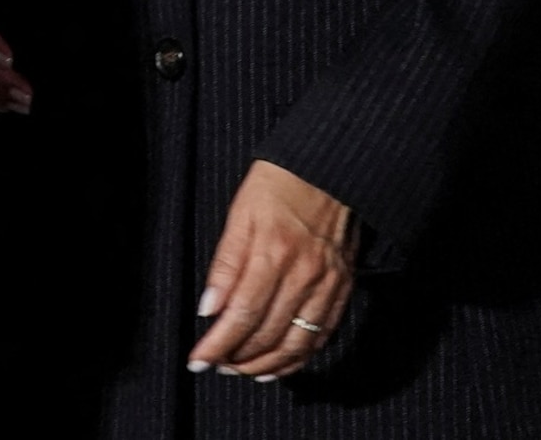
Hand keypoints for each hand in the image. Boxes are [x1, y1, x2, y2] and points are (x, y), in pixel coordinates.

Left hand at [189, 161, 354, 380]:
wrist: (328, 170)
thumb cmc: (278, 187)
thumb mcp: (239, 215)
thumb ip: (224, 265)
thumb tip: (208, 309)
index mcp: (272, 253)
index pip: (241, 314)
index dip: (217, 344)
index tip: (198, 360)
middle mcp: (303, 274)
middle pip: (267, 333)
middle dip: (236, 357)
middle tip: (215, 365)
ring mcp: (327, 284)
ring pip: (296, 343)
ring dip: (266, 365)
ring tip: (241, 370)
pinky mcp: (343, 289)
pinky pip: (321, 335)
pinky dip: (299, 357)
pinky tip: (279, 365)